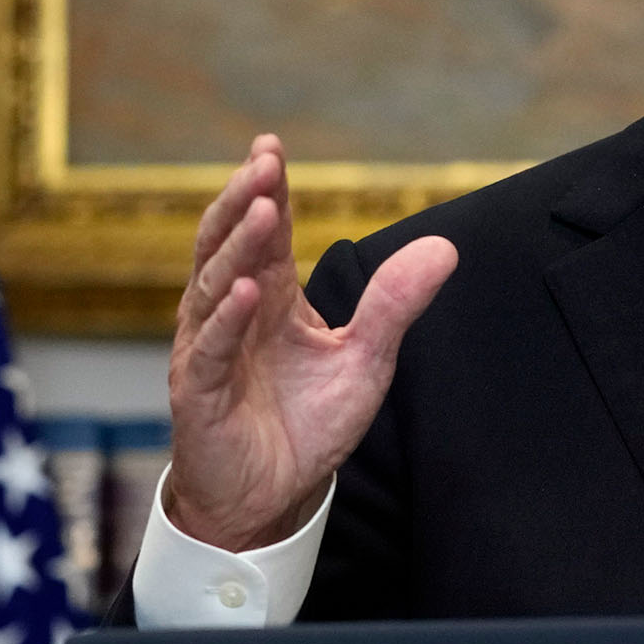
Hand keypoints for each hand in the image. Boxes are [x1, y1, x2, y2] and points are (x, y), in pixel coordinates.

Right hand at [166, 135, 457, 551]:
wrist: (274, 497)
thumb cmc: (309, 423)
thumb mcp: (366, 358)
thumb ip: (396, 303)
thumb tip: (446, 247)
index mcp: (270, 299)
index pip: (264, 233)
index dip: (266, 189)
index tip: (270, 146)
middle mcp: (232, 315)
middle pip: (230, 245)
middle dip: (246, 201)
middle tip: (263, 160)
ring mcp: (208, 351)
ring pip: (216, 287)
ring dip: (239, 247)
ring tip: (264, 208)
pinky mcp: (198, 395)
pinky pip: (208, 351)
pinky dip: (226, 322)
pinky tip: (248, 292)